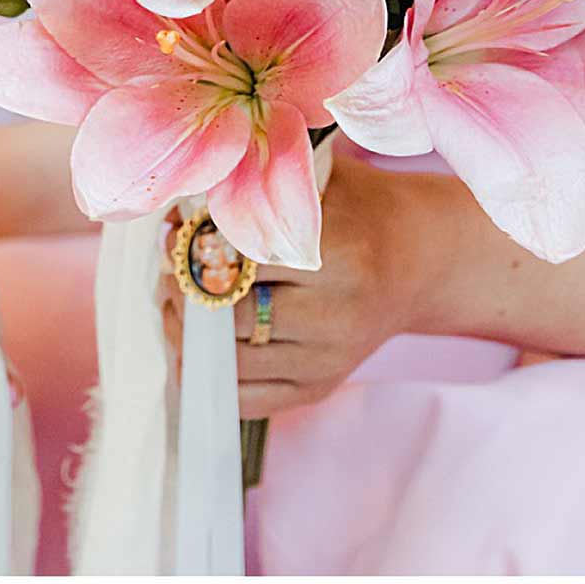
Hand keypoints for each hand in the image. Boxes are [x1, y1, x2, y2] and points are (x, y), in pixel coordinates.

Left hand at [158, 157, 443, 417]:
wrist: (420, 259)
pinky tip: (192, 346)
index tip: (173, 235)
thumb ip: (252, 194)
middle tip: (165, 274)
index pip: (243, 261)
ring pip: (231, 364)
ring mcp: (329, 360)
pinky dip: (208, 378)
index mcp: (339, 253)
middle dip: (184, 296)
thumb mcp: (316, 182)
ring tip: (172, 306)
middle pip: (231, 316)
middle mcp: (337, 314)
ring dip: (187, 337)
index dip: (196, 249)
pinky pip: (246, 400)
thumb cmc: (356, 207)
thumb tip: (173, 220)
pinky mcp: (320, 388)